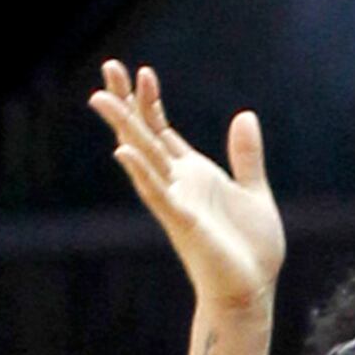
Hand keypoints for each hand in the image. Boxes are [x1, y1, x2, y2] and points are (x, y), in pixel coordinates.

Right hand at [89, 63, 283, 313]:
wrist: (252, 289)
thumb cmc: (250, 248)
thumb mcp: (255, 192)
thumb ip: (246, 156)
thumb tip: (245, 115)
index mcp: (195, 174)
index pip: (163, 130)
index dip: (151, 101)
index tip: (143, 71)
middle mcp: (179, 183)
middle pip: (145, 134)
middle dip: (127, 101)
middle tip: (109, 65)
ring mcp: (177, 201)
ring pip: (143, 157)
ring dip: (123, 127)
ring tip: (100, 96)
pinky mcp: (183, 222)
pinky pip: (157, 193)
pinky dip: (140, 171)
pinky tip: (123, 150)